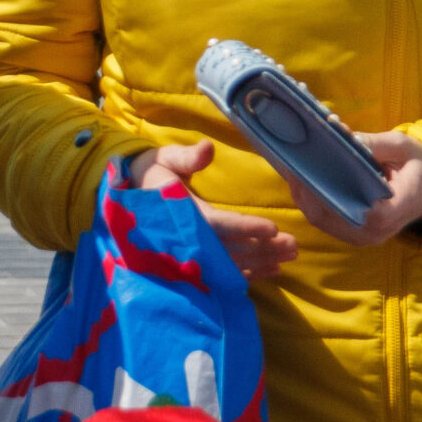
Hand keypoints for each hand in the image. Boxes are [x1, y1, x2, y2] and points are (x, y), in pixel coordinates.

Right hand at [125, 139, 296, 279]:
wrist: (128, 197)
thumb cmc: (153, 173)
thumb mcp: (166, 159)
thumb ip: (187, 157)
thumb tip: (208, 148)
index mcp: (182, 212)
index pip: (218, 223)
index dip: (245, 226)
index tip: (272, 228)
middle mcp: (187, 238)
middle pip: (231, 249)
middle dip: (263, 248)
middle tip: (293, 245)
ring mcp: (191, 253)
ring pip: (231, 264)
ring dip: (261, 261)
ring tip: (289, 256)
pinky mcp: (195, 261)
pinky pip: (224, 272)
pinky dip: (249, 273)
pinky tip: (272, 270)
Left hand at [283, 129, 421, 248]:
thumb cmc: (417, 168)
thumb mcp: (405, 148)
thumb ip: (377, 143)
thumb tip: (344, 134)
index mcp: (399, 209)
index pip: (366, 211)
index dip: (336, 194)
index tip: (316, 172)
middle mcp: (377, 231)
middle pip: (332, 217)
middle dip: (309, 190)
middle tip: (292, 163)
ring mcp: (361, 236)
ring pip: (321, 220)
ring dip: (303, 194)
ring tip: (290, 166)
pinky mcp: (349, 234)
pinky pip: (322, 219)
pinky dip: (307, 199)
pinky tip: (297, 177)